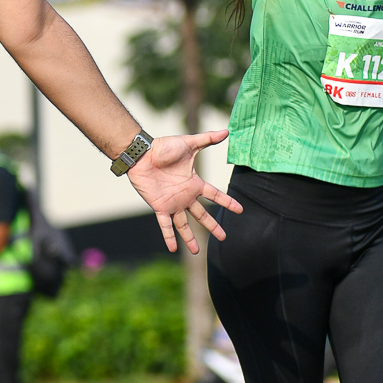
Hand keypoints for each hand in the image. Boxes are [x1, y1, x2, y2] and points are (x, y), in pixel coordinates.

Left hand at [126, 128, 241, 255]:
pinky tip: (172, 249)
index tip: (240, 210)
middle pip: (202, 215)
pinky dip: (169, 237)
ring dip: (190, 238)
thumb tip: (226, 131)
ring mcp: (172, 203)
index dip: (227, 202)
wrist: (142, 154)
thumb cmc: (164, 147)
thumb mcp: (189, 143)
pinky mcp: (160, 206)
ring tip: (196, 251)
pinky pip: (165, 225)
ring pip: (184, 224)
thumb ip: (207, 139)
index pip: (215, 195)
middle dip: (212, 226)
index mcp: (194, 183)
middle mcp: (185, 196)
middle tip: (223, 237)